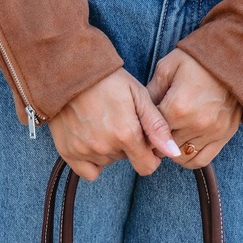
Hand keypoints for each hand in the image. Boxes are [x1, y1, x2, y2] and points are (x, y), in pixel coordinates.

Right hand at [48, 68, 180, 180]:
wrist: (69, 71)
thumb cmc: (108, 80)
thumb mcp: (139, 95)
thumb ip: (157, 126)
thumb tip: (173, 152)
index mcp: (126, 134)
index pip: (147, 166)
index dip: (150, 156)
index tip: (145, 141)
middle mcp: (105, 147)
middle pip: (126, 160)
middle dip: (127, 146)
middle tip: (118, 120)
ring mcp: (85, 151)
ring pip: (108, 162)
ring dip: (109, 149)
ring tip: (102, 123)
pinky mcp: (68, 152)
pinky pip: (88, 172)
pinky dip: (92, 161)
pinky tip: (91, 140)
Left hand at [146, 49, 241, 168]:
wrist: (234, 60)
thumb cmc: (197, 61)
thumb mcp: (167, 68)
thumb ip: (150, 92)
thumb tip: (139, 112)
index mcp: (177, 107)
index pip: (151, 132)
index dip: (143, 132)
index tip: (142, 128)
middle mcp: (195, 124)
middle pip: (164, 146)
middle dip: (156, 142)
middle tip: (154, 133)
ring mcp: (211, 132)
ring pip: (181, 156)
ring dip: (172, 151)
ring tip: (169, 139)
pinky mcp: (223, 137)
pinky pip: (201, 160)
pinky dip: (189, 158)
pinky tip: (184, 148)